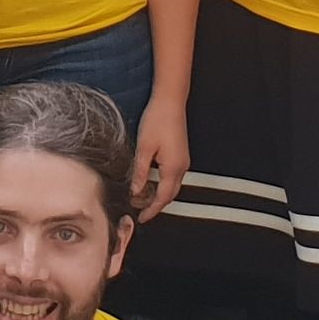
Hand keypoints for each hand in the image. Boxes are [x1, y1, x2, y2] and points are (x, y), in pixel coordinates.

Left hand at [132, 91, 189, 218]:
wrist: (170, 102)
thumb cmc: (158, 119)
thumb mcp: (144, 148)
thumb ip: (140, 172)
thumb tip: (136, 190)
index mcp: (173, 167)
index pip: (163, 198)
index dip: (152, 210)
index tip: (142, 217)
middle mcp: (181, 166)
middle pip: (170, 195)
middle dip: (155, 205)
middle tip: (140, 209)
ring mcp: (183, 160)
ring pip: (171, 186)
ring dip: (158, 194)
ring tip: (142, 196)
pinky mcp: (180, 154)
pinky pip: (172, 176)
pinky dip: (162, 183)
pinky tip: (150, 181)